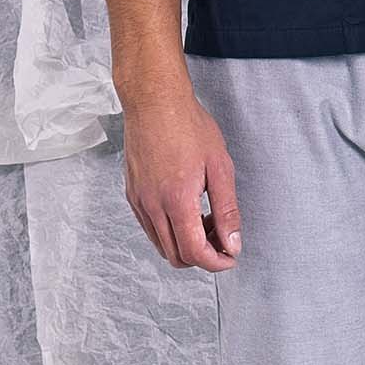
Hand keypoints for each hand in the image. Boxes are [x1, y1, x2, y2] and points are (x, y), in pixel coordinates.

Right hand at [122, 87, 241, 268]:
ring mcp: (139, 201)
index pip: (194, 253)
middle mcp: (152, 205)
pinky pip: (150, 228)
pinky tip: (186, 209)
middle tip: (220, 236)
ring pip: (162, 245)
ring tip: (204, 218)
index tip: (229, 256)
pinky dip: (170, 231)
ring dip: (186, 243)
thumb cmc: (187, 125)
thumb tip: (232, 243)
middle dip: (202, 255)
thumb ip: (227, 210)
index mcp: (177, 200)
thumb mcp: (220, 167)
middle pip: (176, 256)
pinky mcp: (132, 195)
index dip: (216, 263)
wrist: (154, 101)